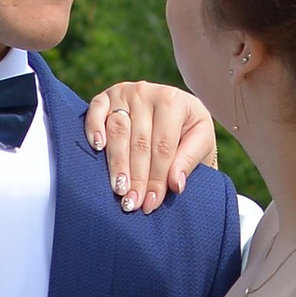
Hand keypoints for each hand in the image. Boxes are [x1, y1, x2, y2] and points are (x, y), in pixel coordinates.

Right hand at [83, 82, 218, 212]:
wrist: (174, 109)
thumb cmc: (188, 130)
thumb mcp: (201, 142)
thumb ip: (189, 161)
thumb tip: (175, 184)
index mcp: (174, 101)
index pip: (163, 147)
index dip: (157, 177)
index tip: (151, 203)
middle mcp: (148, 93)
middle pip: (139, 142)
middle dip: (137, 177)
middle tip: (132, 204)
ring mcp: (125, 92)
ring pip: (118, 131)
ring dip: (117, 163)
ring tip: (118, 189)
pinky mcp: (106, 96)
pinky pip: (96, 110)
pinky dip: (94, 128)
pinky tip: (98, 149)